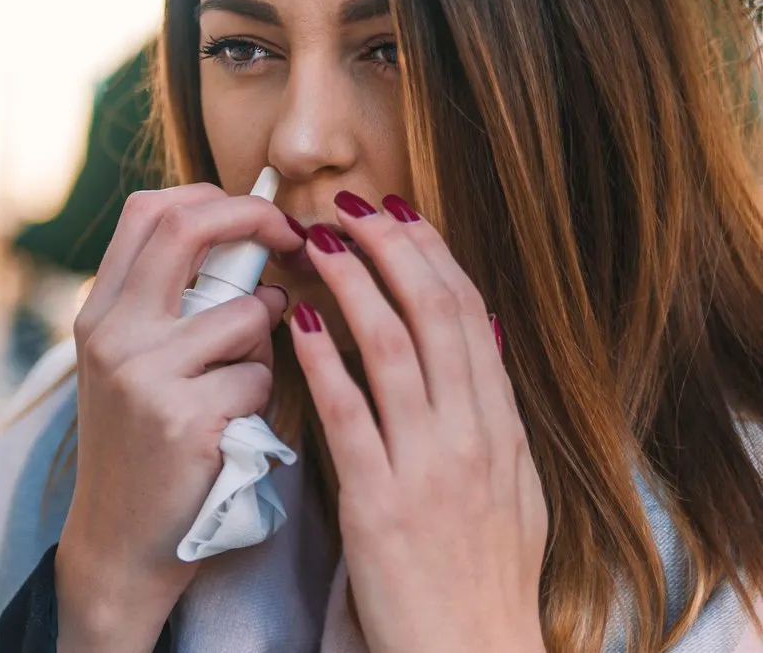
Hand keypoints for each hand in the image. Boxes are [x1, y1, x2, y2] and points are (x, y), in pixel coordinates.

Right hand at [55, 183, 304, 652]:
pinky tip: (235, 427)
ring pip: (247, 313)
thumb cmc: (142, 444)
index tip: (257, 215)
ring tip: (240, 382)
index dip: (212, 196)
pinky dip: (263, 397)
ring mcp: (144, 375)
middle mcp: (112, 333)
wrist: (119, 541)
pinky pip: (260, 377)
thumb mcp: (132, 363)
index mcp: (100, 312)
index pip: (148, 210)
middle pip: (188, 228)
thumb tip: (246, 237)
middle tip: (294, 240)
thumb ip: (168, 303)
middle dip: (256, 221)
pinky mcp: (184, 420)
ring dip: (266, 341)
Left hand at [290, 192, 547, 652]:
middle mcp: (471, 433)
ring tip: (316, 240)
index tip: (398, 213)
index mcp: (500, 426)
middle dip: (392, 247)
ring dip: (353, 283)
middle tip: (350, 205)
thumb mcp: (514, 487)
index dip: (431, 254)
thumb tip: (482, 338)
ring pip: (393, 347)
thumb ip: (493, 412)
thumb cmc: (484, 573)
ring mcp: (429, 465)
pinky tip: (297, 322)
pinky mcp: (381, 501)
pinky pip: (350, 413)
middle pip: (435, 313)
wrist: (471, 652)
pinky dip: (324, 359)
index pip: (468, 314)